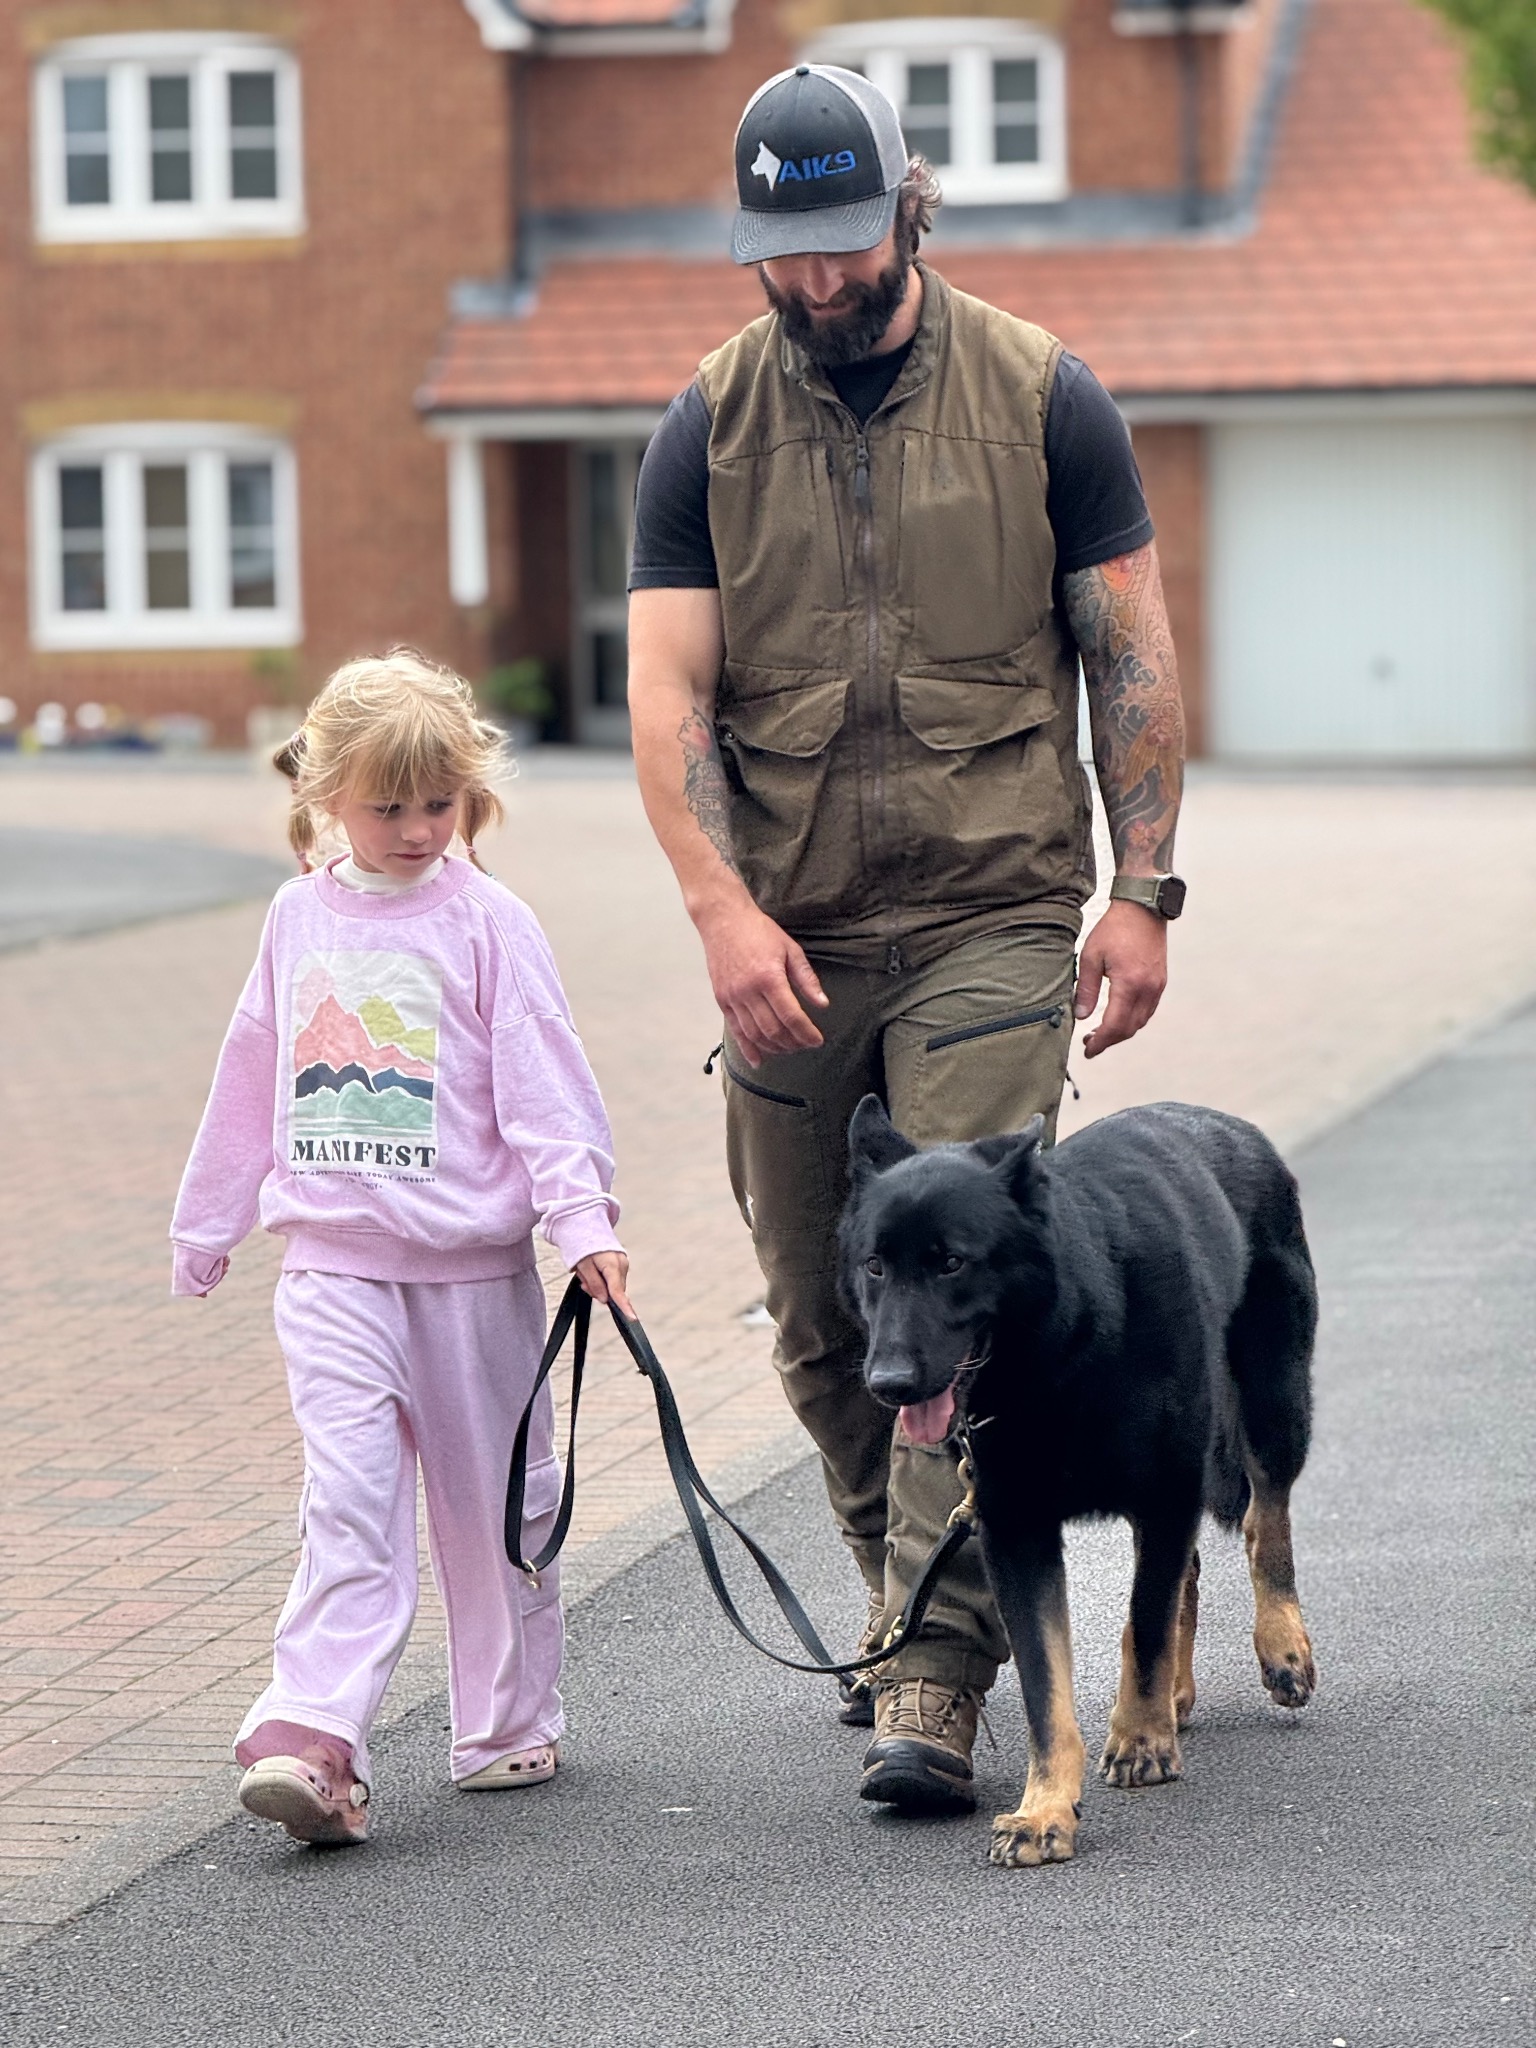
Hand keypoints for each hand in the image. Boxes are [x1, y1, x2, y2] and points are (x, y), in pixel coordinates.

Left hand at [575, 1250, 634, 1319]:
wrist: (586, 1228)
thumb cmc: (583, 1246)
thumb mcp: (583, 1266)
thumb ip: (594, 1284)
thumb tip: (605, 1300)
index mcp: (612, 1265)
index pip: (618, 1291)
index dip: (624, 1306)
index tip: (632, 1318)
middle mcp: (622, 1265)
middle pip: (613, 1291)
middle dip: (598, 1290)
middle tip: (583, 1280)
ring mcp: (623, 1264)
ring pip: (612, 1287)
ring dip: (598, 1284)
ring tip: (586, 1271)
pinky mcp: (621, 1265)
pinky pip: (612, 1280)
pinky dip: (602, 1279)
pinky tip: (593, 1270)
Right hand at [696, 901, 829, 1067]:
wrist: (723, 920)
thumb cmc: (758, 931)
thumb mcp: (790, 949)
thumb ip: (807, 979)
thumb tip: (822, 1004)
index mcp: (769, 977)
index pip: (791, 1016)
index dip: (806, 1033)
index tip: (817, 1040)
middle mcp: (748, 990)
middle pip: (773, 1029)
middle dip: (792, 1042)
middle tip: (805, 1045)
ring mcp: (732, 997)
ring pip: (754, 1034)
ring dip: (773, 1047)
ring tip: (788, 1049)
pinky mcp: (722, 1000)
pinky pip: (735, 1030)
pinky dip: (747, 1048)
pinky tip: (758, 1060)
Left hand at [1073, 900, 1167, 1058]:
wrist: (1143, 909)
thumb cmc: (1115, 929)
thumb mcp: (1090, 956)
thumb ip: (1085, 989)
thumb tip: (1081, 1015)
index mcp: (1129, 984)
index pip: (1115, 1025)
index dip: (1100, 1042)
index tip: (1088, 1050)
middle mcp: (1148, 989)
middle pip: (1129, 1029)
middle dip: (1109, 1041)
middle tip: (1090, 1043)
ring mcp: (1157, 986)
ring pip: (1140, 1022)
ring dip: (1121, 1032)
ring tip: (1101, 1032)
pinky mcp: (1160, 982)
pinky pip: (1148, 1010)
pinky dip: (1133, 1020)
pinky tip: (1118, 1017)